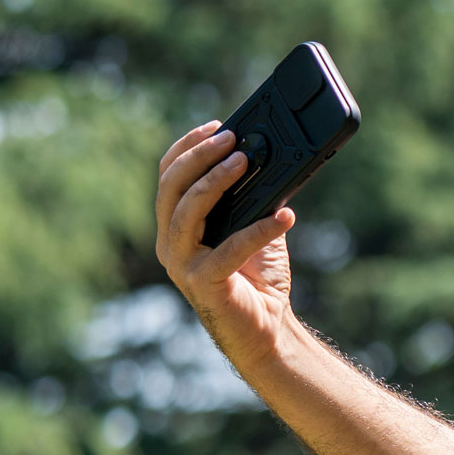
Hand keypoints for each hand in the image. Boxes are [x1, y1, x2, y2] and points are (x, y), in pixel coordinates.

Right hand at [155, 122, 297, 366]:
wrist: (267, 328)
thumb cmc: (259, 277)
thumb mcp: (255, 225)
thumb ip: (253, 197)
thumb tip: (269, 159)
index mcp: (176, 225)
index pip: (168, 176)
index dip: (187, 147)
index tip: (217, 126)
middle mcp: (170, 242)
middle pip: (171, 187)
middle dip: (200, 157)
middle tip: (232, 140)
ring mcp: (182, 264)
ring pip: (187, 211)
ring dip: (216, 182)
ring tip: (246, 162)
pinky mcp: (204, 283)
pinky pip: (228, 249)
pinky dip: (258, 231)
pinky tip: (285, 217)